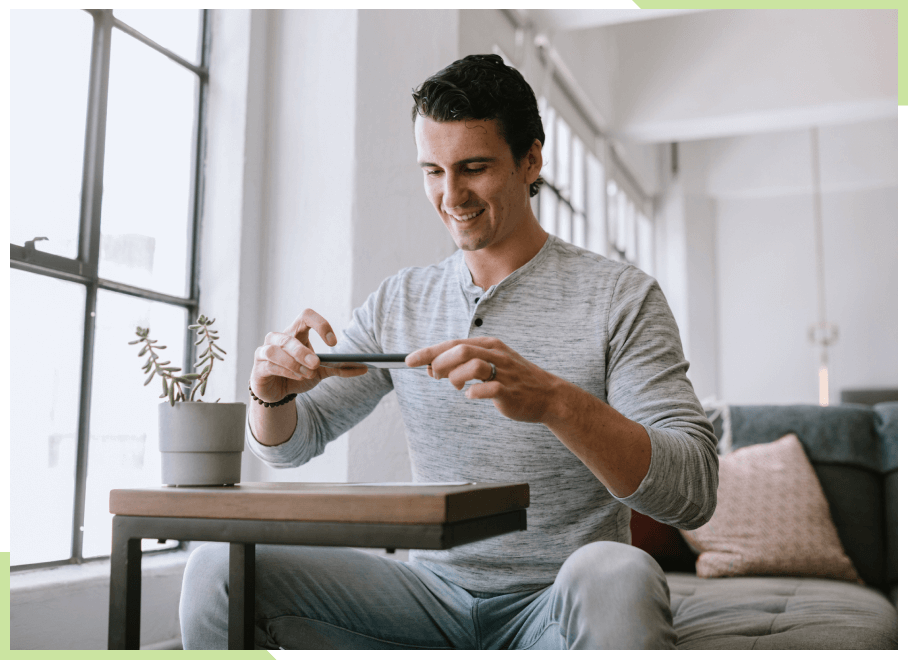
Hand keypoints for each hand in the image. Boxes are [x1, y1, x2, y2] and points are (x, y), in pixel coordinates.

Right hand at [250, 309, 366, 402]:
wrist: (277, 393)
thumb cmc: (298, 375)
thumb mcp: (321, 372)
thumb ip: (339, 368)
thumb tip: (364, 368)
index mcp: (296, 333)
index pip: (306, 316)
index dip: (320, 324)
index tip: (333, 342)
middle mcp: (278, 338)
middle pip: (289, 337)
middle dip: (303, 351)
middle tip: (317, 364)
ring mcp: (265, 351)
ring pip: (275, 350)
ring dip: (293, 362)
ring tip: (306, 374)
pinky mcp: (258, 366)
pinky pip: (268, 364)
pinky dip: (284, 370)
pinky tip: (296, 377)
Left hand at [406, 337, 560, 423]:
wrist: (547, 395)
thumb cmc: (513, 379)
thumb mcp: (490, 364)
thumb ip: (463, 364)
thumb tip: (433, 367)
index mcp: (489, 345)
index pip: (453, 343)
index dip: (429, 352)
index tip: (409, 360)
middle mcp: (496, 354)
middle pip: (460, 350)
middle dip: (440, 363)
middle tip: (434, 376)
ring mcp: (504, 372)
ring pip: (472, 365)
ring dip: (456, 377)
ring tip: (457, 387)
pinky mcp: (509, 391)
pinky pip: (487, 389)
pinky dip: (474, 393)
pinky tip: (472, 396)